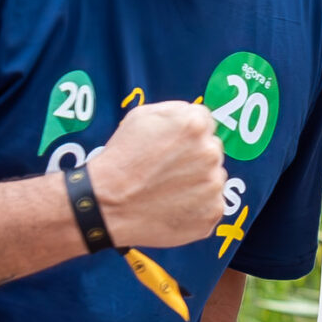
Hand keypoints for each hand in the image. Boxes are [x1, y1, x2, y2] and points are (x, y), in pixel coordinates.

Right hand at [88, 102, 228, 249]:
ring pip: (213, 177)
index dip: (187, 135)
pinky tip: (172, 205)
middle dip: (194, 157)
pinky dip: (197, 206)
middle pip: (211, 149)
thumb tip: (194, 115)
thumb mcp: (140, 117)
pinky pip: (211, 204)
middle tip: (167, 170)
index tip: (172, 146)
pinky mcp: (213, 211)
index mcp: (194, 124)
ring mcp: (214, 184)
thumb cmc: (121, 160)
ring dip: (198, 181)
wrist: (107, 205)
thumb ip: (175, 110)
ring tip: (167, 189)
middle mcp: (210, 152)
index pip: (205, 122)